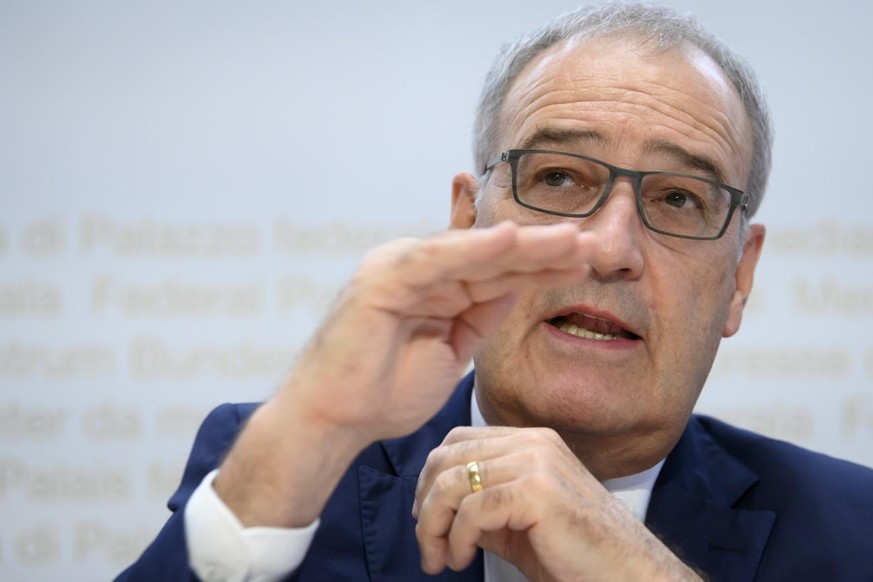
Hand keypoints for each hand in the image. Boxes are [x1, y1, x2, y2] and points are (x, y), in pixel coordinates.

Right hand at [215, 222, 595, 526]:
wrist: (334, 419)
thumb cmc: (385, 391)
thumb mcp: (452, 350)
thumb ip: (479, 315)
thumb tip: (516, 288)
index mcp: (435, 284)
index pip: (496, 267)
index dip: (541, 262)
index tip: (585, 259)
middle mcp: (419, 268)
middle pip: (493, 255)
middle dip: (544, 250)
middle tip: (593, 243)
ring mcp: (399, 267)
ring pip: (473, 252)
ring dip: (524, 245)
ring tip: (570, 239)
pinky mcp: (383, 277)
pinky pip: (438, 258)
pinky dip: (474, 247)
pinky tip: (513, 239)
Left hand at [413, 426, 700, 580]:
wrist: (628, 576)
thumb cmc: (576, 555)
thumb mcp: (517, 523)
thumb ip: (481, 505)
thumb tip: (433, 507)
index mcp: (531, 442)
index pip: (457, 441)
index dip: (430, 479)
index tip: (426, 519)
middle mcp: (533, 442)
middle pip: (447, 457)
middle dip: (425, 505)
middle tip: (427, 547)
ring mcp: (537, 462)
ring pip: (452, 482)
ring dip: (433, 526)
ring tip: (440, 559)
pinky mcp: (537, 491)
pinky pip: (472, 510)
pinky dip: (456, 539)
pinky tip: (462, 560)